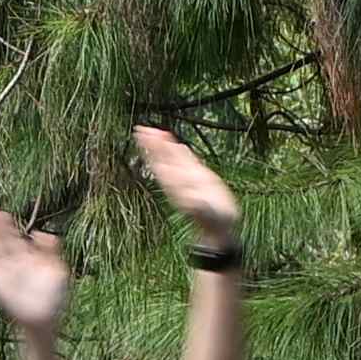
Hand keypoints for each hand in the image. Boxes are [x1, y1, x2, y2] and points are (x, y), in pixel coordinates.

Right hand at [0, 206, 73, 334]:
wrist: (44, 319)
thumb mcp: (58, 269)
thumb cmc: (55, 296)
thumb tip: (39, 232)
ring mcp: (4, 269)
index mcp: (28, 255)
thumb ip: (51, 249)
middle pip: (0, 238)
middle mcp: (13, 260)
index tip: (0, 211)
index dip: (6, 223)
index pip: (14, 234)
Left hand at [130, 124, 240, 246]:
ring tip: (153, 131)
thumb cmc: (215, 223)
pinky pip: (186, 162)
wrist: (219, 230)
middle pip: (163, 160)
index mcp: (180, 187)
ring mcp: (188, 179)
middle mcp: (181, 182)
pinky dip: (179, 152)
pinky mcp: (198, 178)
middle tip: (141, 129)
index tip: (146, 139)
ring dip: (162, 146)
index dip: (155, 152)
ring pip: (172, 159)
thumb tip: (192, 202)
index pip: (164, 165)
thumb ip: (200, 208)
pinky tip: (176, 144)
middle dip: (152, 145)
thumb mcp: (210, 216)